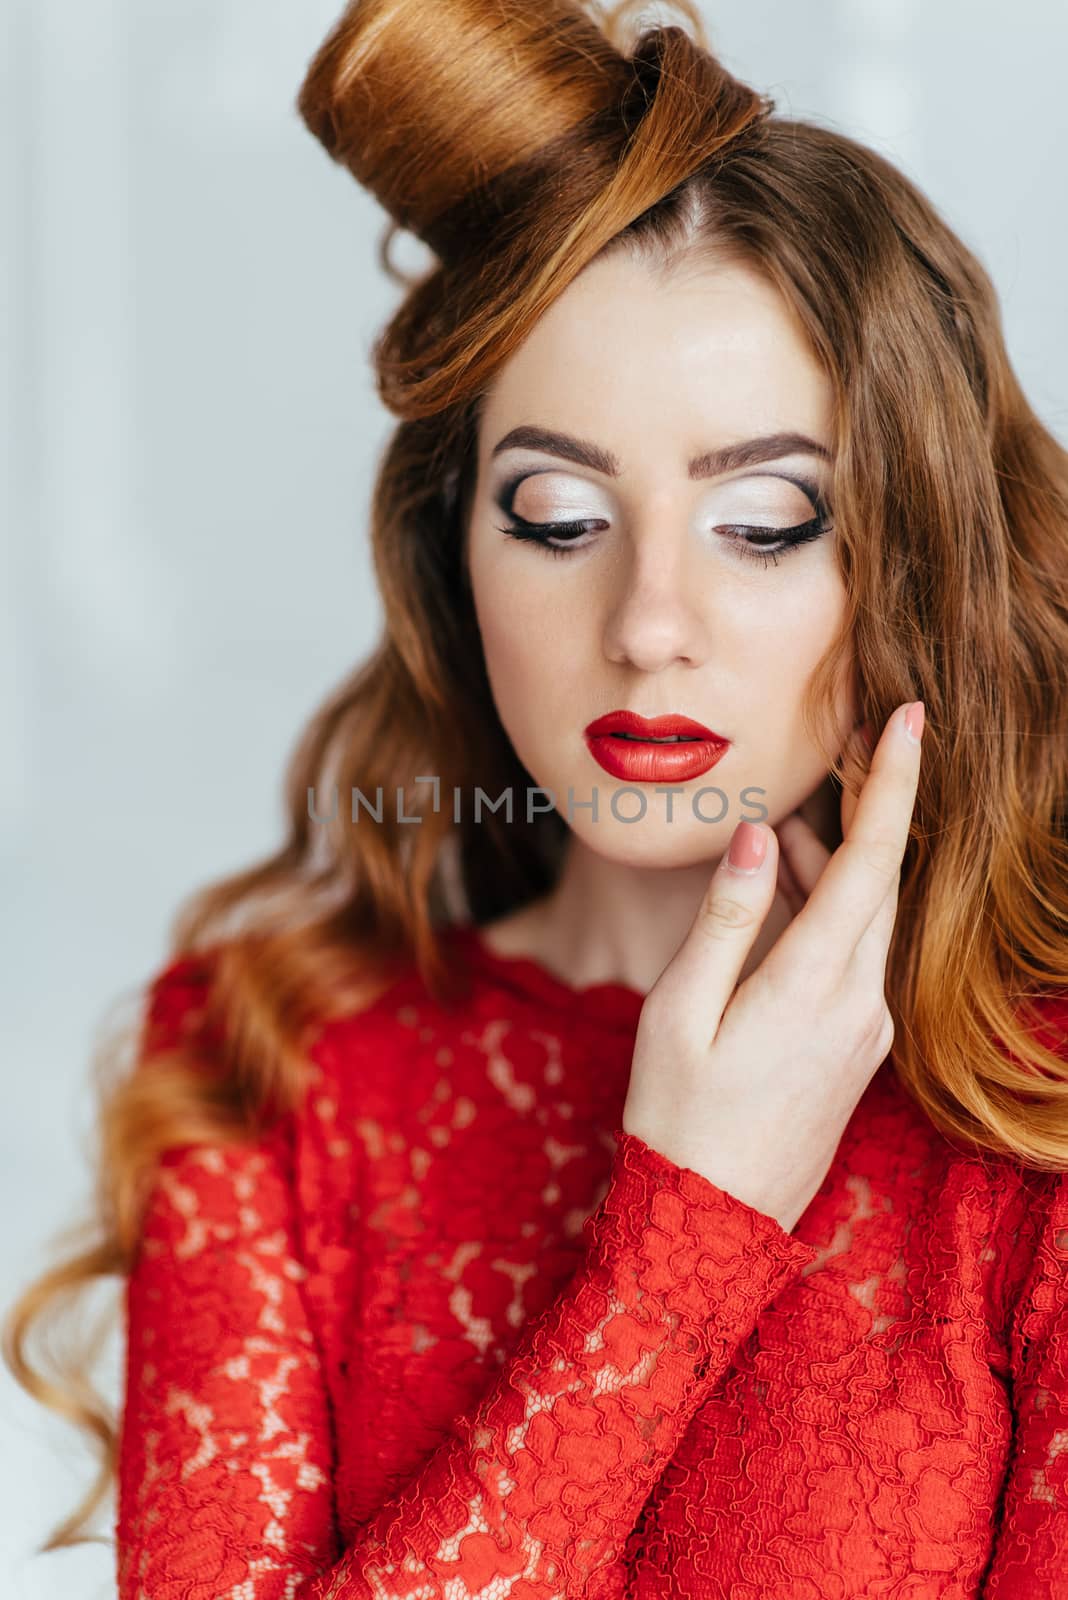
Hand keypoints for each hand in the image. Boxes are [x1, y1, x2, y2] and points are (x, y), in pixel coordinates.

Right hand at [622, 701, 923, 1233]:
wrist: (711, 1227)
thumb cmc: (677, 1117)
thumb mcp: (681, 1011)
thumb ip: (726, 916)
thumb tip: (762, 834)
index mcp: (815, 986)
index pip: (872, 862)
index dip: (894, 783)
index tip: (912, 716)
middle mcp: (861, 1005)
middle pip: (882, 882)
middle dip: (869, 809)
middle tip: (842, 749)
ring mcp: (866, 1033)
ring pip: (870, 921)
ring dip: (840, 866)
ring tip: (787, 831)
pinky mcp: (859, 1052)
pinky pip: (859, 959)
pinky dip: (833, 915)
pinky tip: (789, 902)